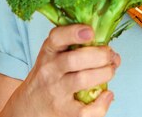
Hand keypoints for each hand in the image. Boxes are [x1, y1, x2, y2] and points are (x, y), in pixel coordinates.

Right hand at [4, 24, 119, 116]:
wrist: (28, 107)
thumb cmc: (49, 77)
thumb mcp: (54, 56)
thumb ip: (78, 48)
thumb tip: (112, 54)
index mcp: (49, 52)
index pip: (56, 38)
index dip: (74, 32)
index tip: (90, 31)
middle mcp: (50, 71)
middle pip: (74, 59)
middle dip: (99, 55)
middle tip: (110, 55)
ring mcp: (56, 92)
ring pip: (82, 80)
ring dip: (104, 73)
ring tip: (110, 70)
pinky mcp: (63, 111)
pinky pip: (85, 110)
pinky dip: (101, 103)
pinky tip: (106, 94)